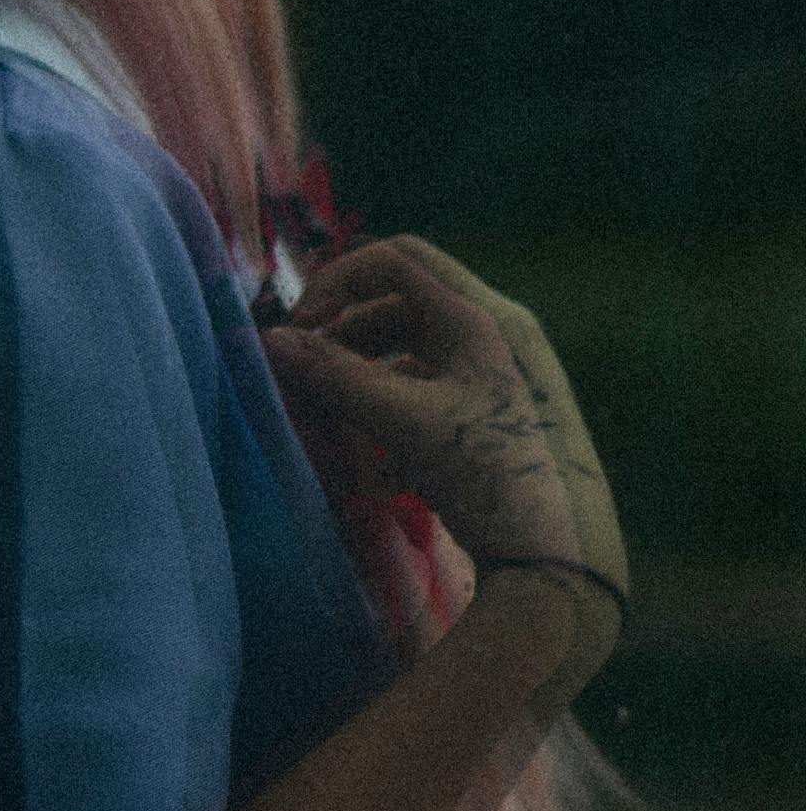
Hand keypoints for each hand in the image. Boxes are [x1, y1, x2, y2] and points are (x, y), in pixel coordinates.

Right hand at [263, 235, 626, 608]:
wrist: (542, 549)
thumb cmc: (483, 472)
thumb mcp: (404, 421)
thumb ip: (336, 377)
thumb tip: (268, 342)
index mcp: (472, 320)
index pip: (394, 261)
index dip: (338, 281)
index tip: (300, 325)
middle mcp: (476, 337)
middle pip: (392, 305)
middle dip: (341, 333)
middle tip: (301, 370)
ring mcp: (476, 375)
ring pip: (398, 350)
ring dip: (354, 373)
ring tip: (324, 414)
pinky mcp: (469, 414)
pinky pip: (412, 389)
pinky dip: (380, 408)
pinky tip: (366, 462)